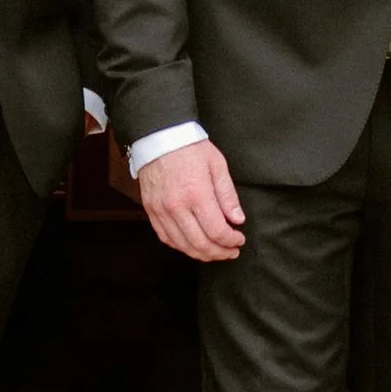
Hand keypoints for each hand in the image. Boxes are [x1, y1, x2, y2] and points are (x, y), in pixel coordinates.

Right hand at [136, 137, 248, 262]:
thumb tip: (237, 220)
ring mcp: (161, 210)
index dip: (231, 241)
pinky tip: (193, 245)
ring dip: (202, 254)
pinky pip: (166, 238)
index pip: (216, 231)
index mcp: (196, 194)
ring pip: (182, 245)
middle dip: (219, 252)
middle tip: (231, 252)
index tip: (239, 240)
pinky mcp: (151, 211)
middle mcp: (176, 206)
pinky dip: (182, 247)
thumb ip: (228, 195)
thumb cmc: (191, 147)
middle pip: (200, 244)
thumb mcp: (217, 165)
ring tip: (215, 252)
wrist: (159, 137)